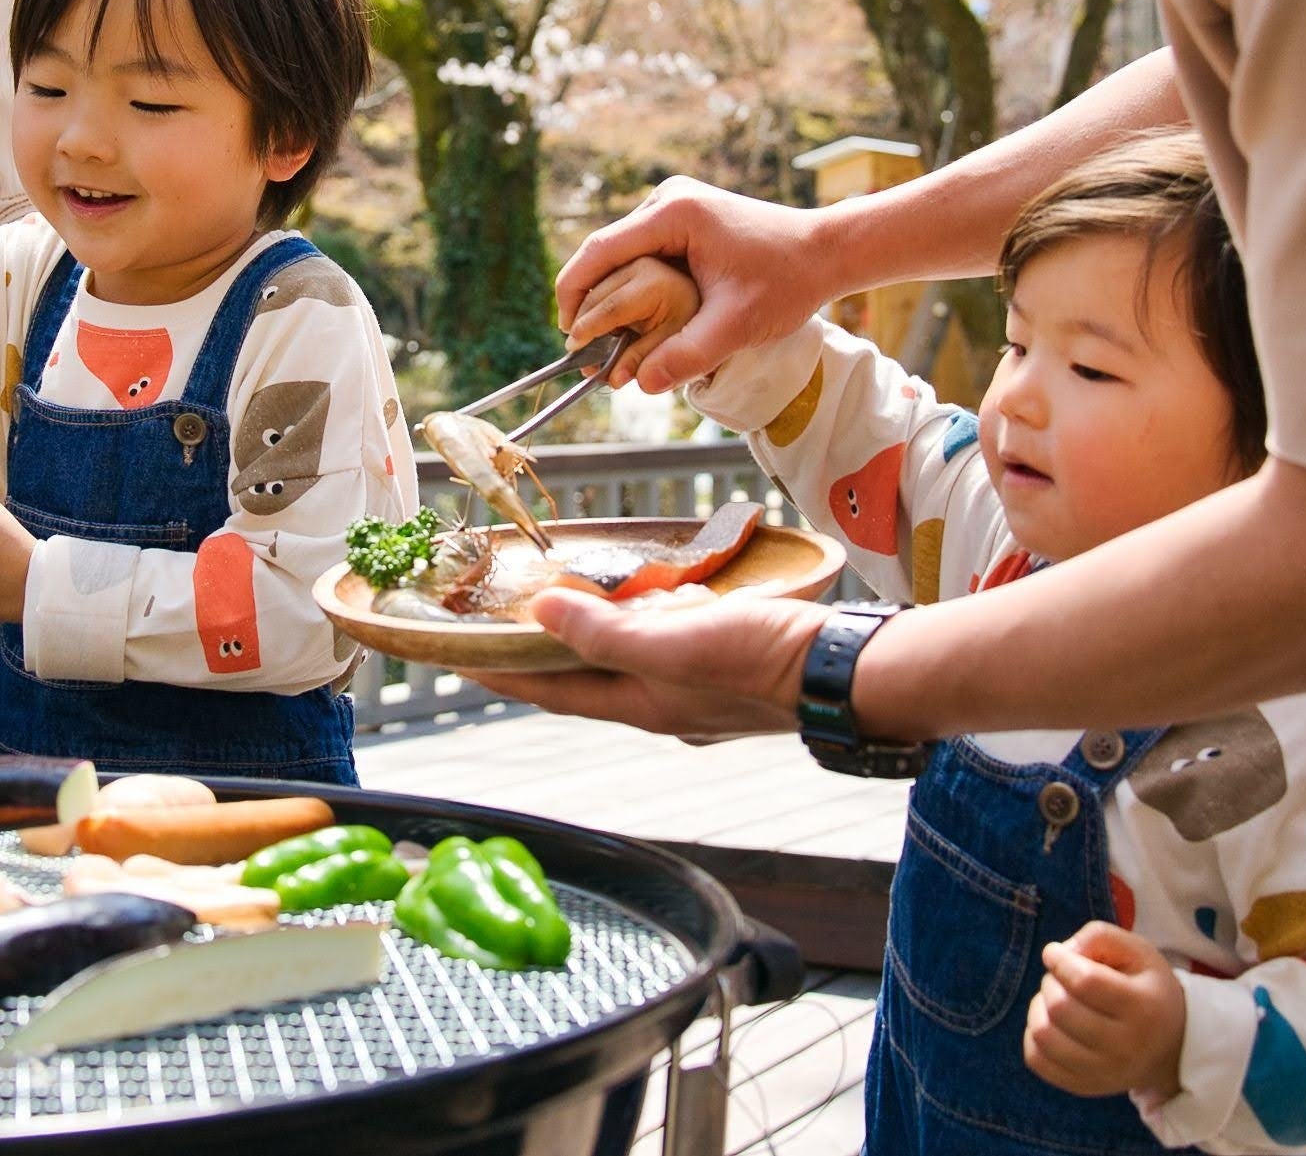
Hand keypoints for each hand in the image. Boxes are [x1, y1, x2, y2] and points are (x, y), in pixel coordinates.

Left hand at [464, 590, 820, 740]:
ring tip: (563, 605)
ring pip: (627, 660)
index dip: (503, 674)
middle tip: (503, 626)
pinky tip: (651, 600)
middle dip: (542, 655)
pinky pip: (667, 643)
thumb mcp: (675, 644)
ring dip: (593, 637)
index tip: (457, 657)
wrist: (847, 672)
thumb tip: (542, 615)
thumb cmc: (765, 663)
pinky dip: (644, 623)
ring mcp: (697, 688)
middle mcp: (663, 702)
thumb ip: (606, 634)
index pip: (552, 692)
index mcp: (642, 705)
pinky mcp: (726, 664)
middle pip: (584, 678)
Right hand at [554, 178, 848, 390]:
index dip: (574, 293)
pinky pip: (643, 249)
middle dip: (591, 297)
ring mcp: (675, 204)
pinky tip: (635, 315)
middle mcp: (667, 199)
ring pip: (622, 251)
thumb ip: (688, 355)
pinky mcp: (684, 215)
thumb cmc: (788, 281)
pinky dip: (633, 282)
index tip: (568, 334)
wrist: (827, 251)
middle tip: (585, 345)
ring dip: (611, 291)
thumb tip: (642, 384)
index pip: (599, 250)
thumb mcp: (737, 325)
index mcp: (673, 213)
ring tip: (607, 336)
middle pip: (606, 250)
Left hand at [1025, 921, 1185, 1097]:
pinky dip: (1033, 1035)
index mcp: (1143, 1008)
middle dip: (1050, 982)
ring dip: (1038, 1007)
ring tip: (1054, 999)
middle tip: (1060, 978)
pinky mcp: (1084, 1086)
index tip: (1054, 953)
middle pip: (1059, 1008)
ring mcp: (1105, 1073)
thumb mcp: (1138, 951)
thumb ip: (1099, 937)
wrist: (1170, 1047)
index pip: (1084, 981)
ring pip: (1043, 1035)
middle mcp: (1126, 1047)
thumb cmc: (1147, 989)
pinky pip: (1037, 1059)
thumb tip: (1062, 952)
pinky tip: (1051, 1023)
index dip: (1059, 960)